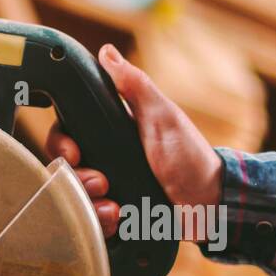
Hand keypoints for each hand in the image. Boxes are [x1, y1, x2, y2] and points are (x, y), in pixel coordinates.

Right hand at [47, 43, 223, 237]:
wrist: (211, 205)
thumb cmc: (190, 157)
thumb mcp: (161, 116)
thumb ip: (134, 85)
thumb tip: (106, 51)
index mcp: (112, 134)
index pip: (69, 135)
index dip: (63, 144)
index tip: (74, 152)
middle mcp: (107, 161)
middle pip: (68, 170)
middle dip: (79, 179)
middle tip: (102, 183)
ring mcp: (112, 191)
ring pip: (77, 200)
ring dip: (91, 205)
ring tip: (115, 208)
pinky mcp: (119, 218)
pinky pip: (93, 224)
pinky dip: (101, 224)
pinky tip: (119, 219)